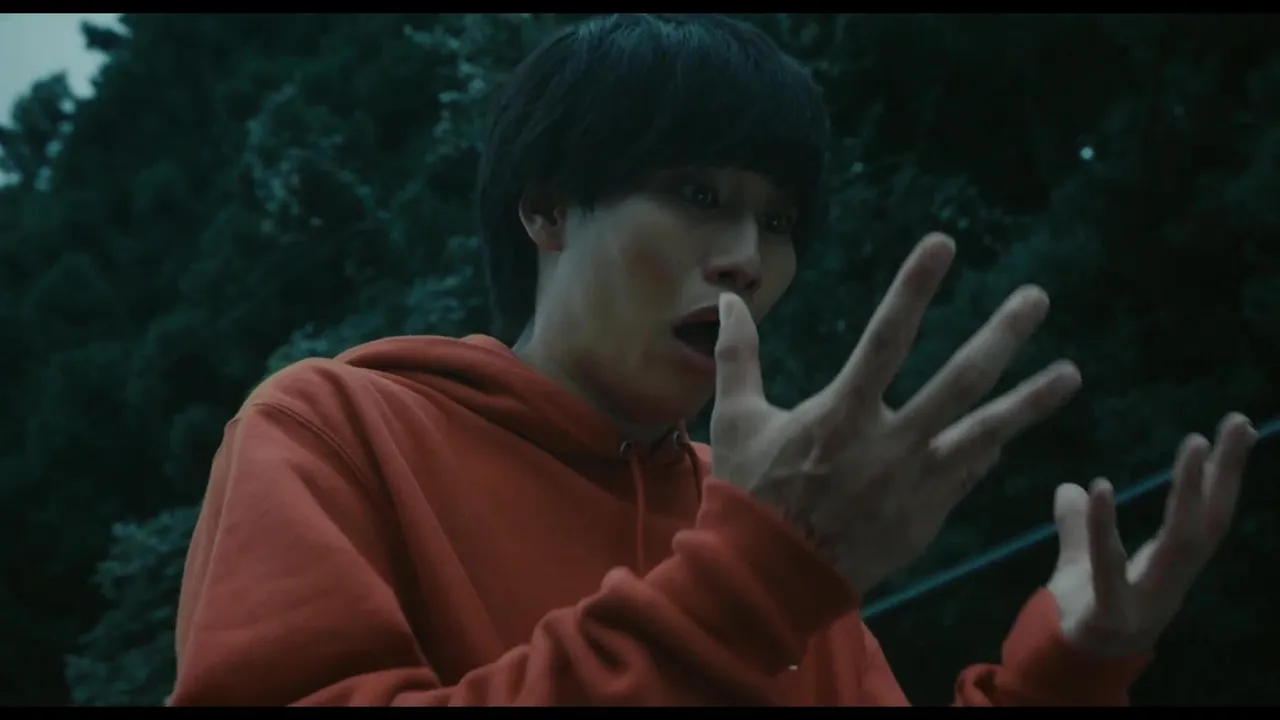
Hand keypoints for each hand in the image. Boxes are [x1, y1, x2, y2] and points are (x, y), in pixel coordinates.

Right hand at [710, 233, 1082, 597]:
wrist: (766, 578)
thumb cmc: (749, 493)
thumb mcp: (737, 418)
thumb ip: (738, 355)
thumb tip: (730, 300)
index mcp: (841, 412)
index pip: (887, 336)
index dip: (914, 287)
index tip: (944, 244)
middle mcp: (887, 443)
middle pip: (959, 380)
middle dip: (1001, 335)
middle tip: (1037, 298)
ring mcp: (913, 483)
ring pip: (984, 433)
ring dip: (1030, 402)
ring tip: (1071, 374)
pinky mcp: (924, 517)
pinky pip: (966, 474)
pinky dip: (988, 449)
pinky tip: (1010, 432)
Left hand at [1048, 413, 1257, 656]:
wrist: (1062, 669)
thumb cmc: (1083, 614)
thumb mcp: (1080, 561)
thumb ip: (1077, 526)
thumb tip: (1068, 486)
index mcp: (1167, 565)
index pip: (1207, 513)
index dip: (1224, 473)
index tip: (1238, 425)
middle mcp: (1168, 580)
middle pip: (1208, 523)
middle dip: (1226, 474)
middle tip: (1238, 424)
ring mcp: (1144, 599)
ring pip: (1178, 543)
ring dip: (1189, 493)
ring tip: (1195, 443)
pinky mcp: (1109, 614)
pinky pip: (1107, 568)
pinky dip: (1104, 528)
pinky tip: (1099, 487)